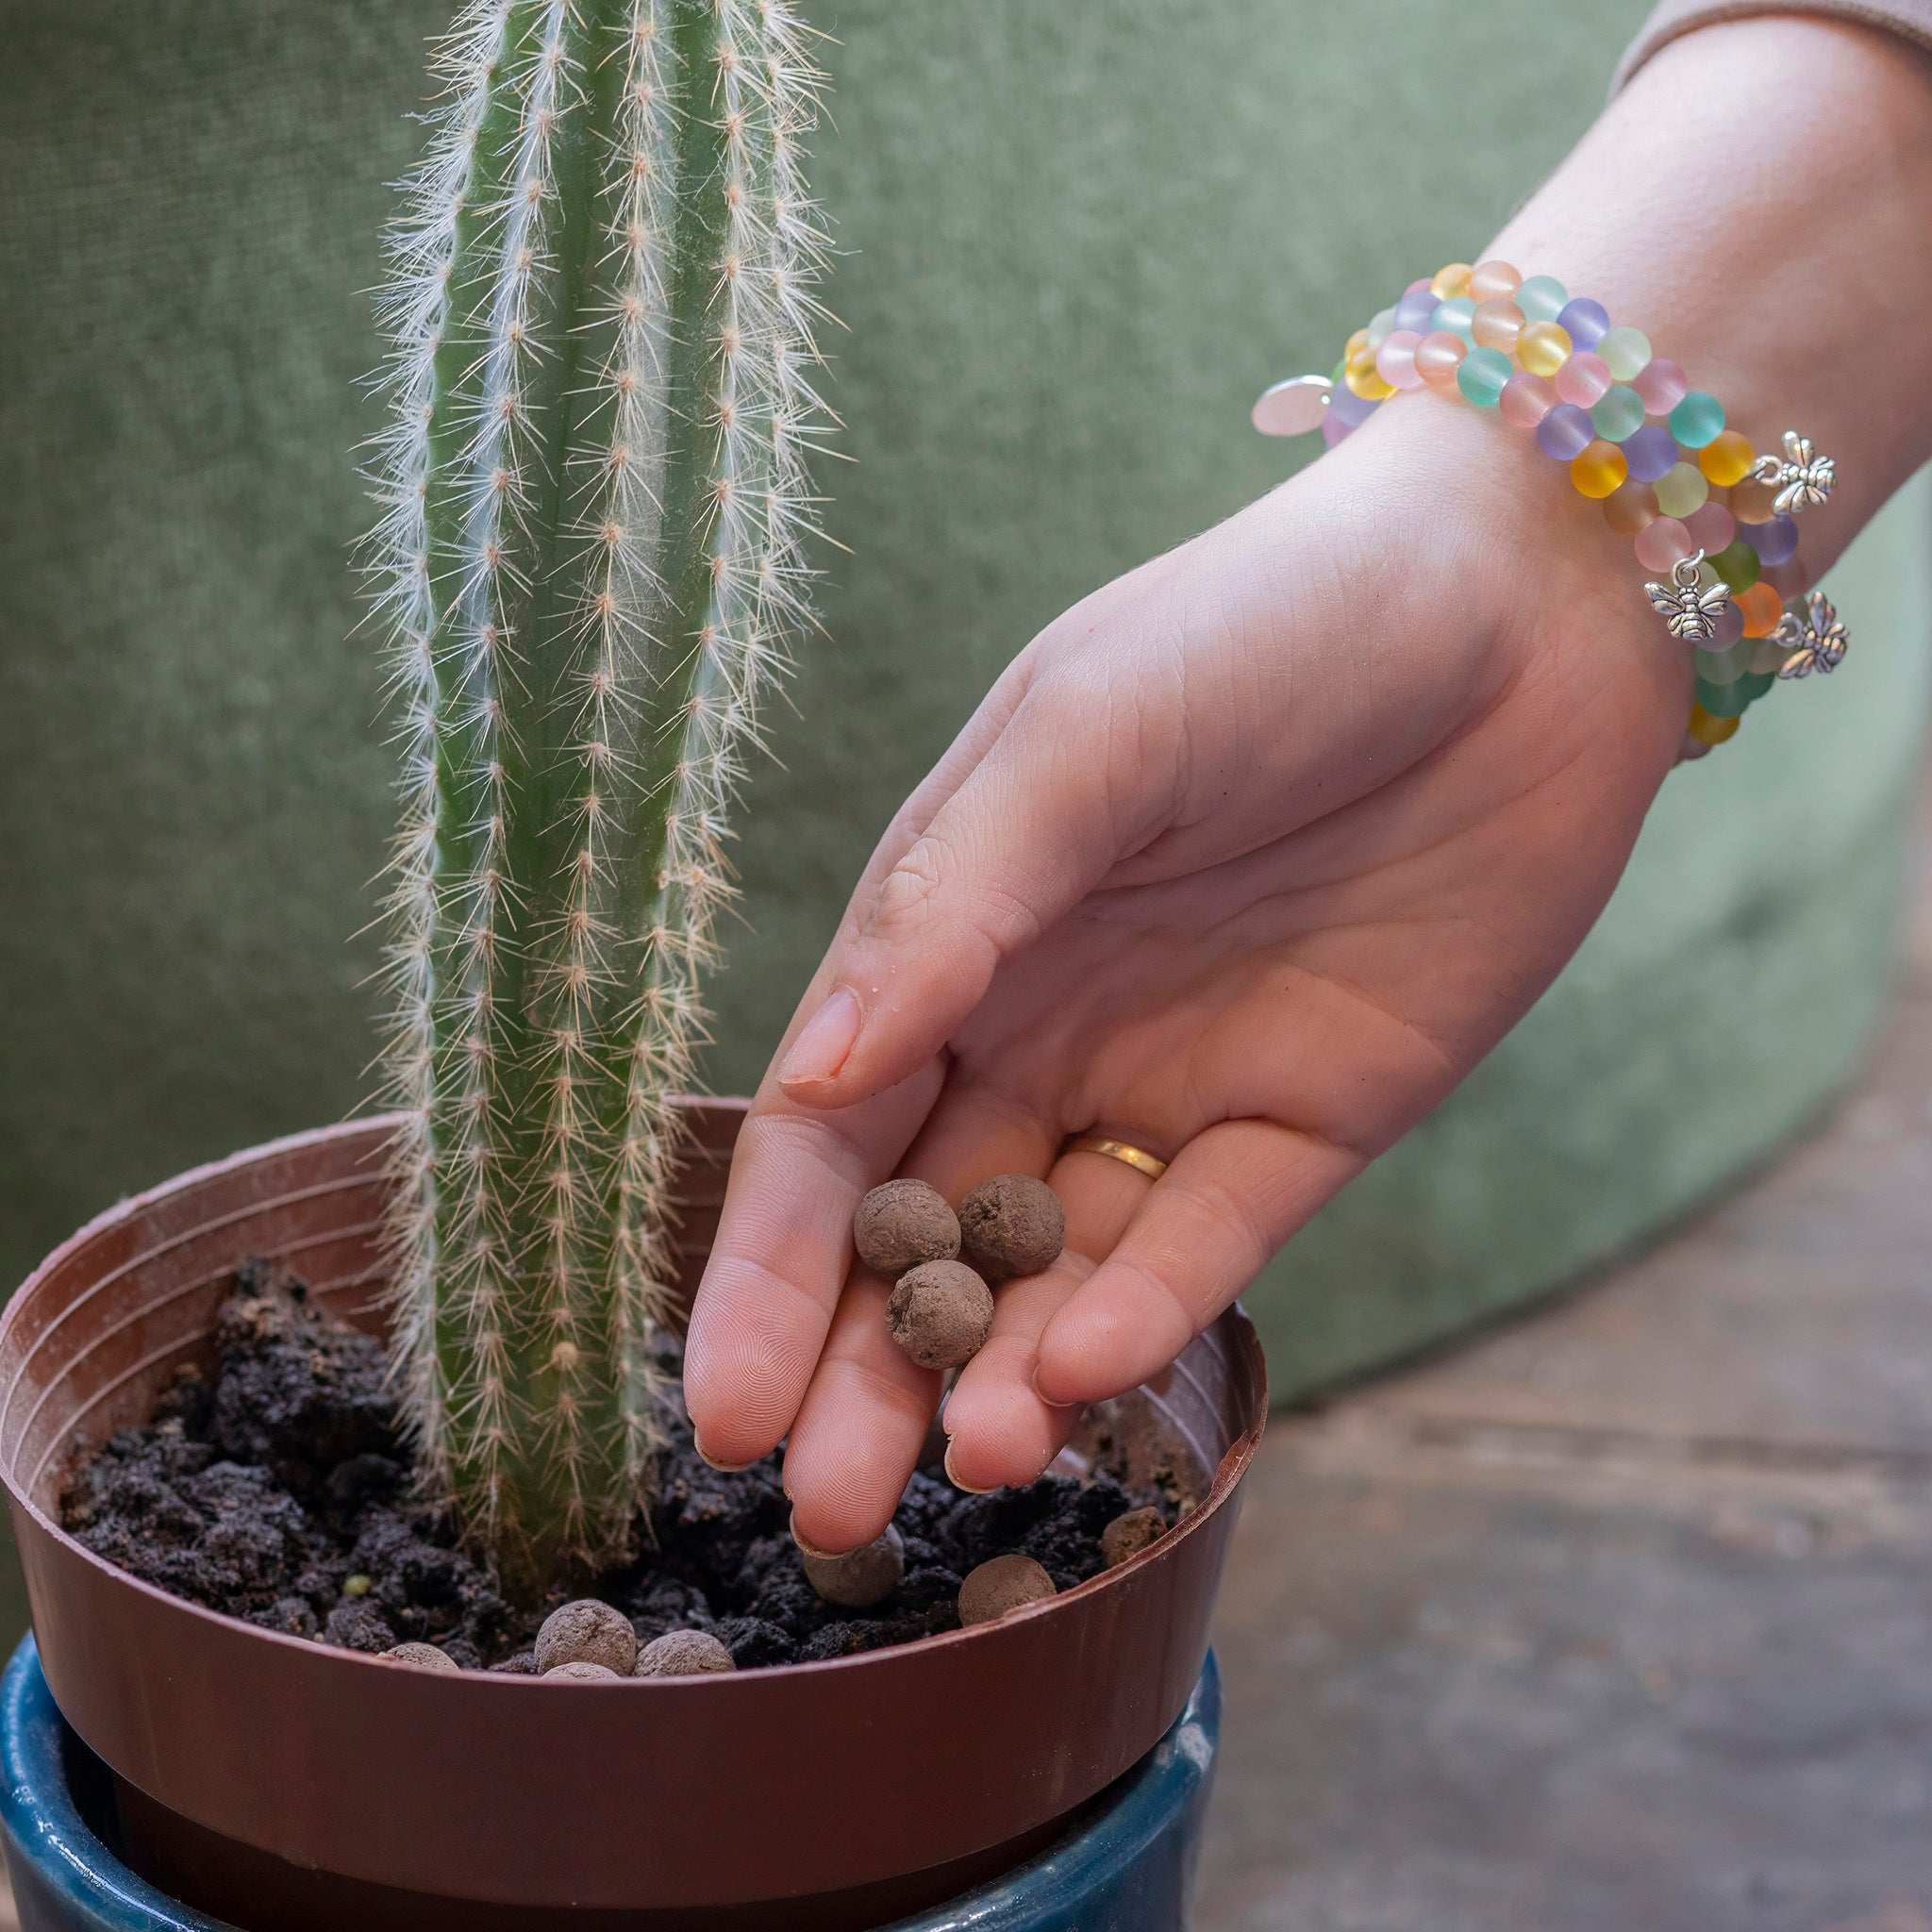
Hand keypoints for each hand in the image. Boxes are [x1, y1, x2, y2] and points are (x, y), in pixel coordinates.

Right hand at [682, 393, 1686, 1551]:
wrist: (1517, 602)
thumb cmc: (1261, 627)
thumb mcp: (1081, 737)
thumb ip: (948, 907)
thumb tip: (808, 1078)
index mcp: (955, 937)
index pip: (830, 1132)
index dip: (769, 1271)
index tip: (718, 1409)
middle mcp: (1043, 1028)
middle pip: (924, 1233)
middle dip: (866, 1369)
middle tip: (817, 1509)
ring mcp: (1171, 1083)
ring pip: (1054, 1266)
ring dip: (998, 1373)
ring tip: (960, 1469)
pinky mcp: (1308, 1121)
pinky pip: (1209, 1240)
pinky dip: (1143, 1314)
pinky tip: (1076, 1379)